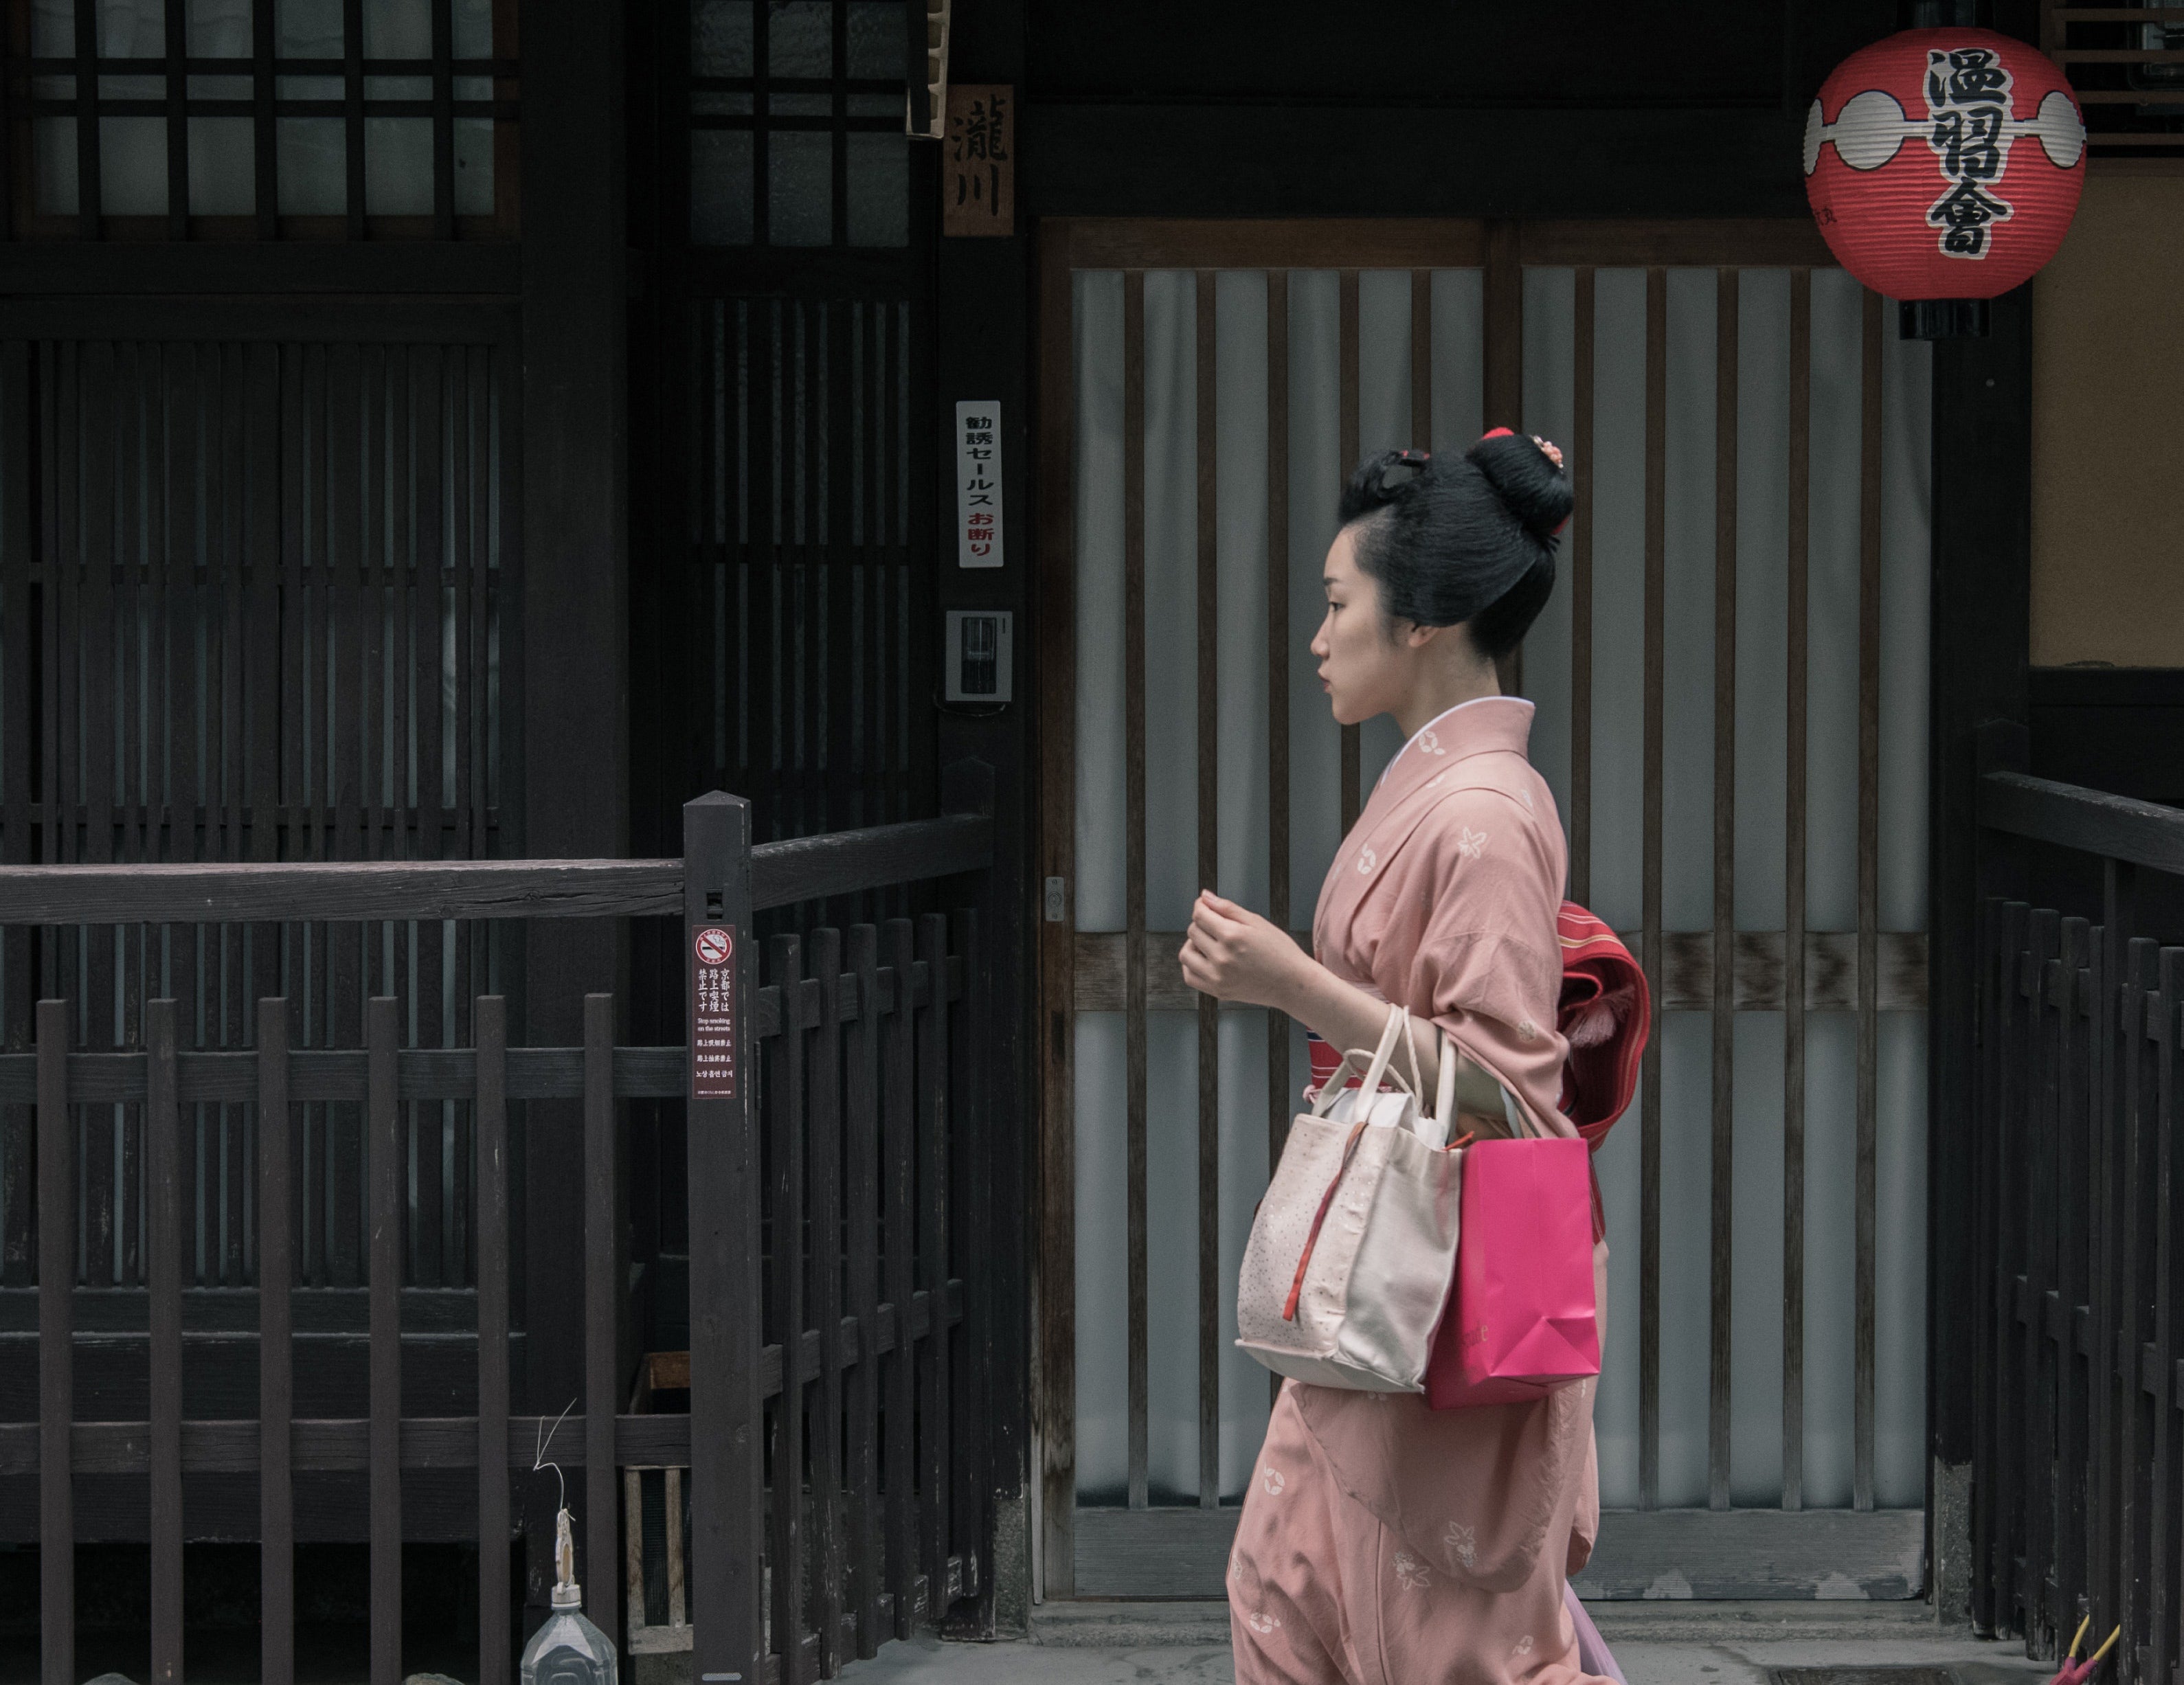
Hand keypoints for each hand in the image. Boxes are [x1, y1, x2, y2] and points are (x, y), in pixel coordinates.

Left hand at [1179, 891, 1307, 1009]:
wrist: (1292, 984)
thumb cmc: (1280, 951)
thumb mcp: (1257, 922)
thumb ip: (1227, 908)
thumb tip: (1204, 896)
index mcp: (1233, 936)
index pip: (1199, 915)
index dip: (1201, 906)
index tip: (1206, 906)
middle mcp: (1222, 958)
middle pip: (1193, 931)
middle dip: (1201, 924)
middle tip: (1218, 926)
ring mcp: (1218, 977)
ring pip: (1186, 954)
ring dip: (1193, 944)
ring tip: (1210, 943)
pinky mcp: (1217, 991)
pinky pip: (1189, 976)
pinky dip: (1192, 965)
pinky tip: (1206, 959)